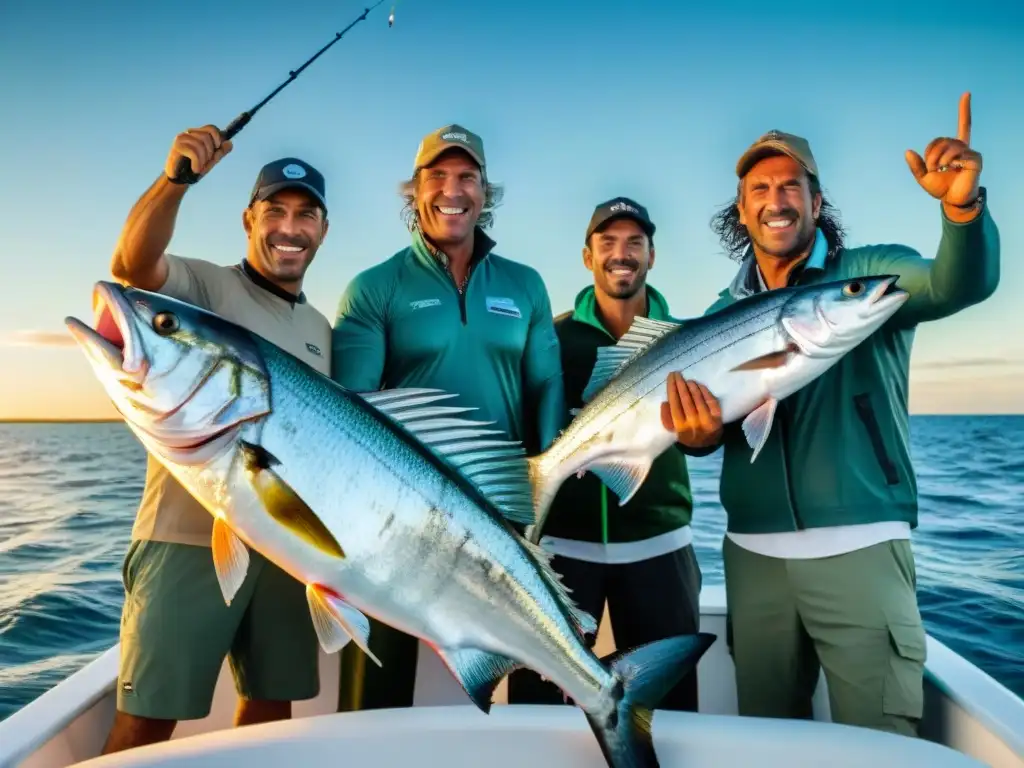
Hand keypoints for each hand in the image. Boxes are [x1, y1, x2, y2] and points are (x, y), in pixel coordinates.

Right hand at [163, 125, 232, 181]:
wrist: (180, 180)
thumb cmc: (195, 168)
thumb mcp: (211, 161)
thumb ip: (220, 152)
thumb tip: (230, 143)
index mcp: (198, 134)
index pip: (211, 128)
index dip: (218, 137)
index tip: (217, 148)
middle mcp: (189, 133)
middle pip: (206, 136)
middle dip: (210, 153)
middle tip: (204, 163)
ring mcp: (181, 138)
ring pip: (200, 144)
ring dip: (203, 160)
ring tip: (198, 167)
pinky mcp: (177, 146)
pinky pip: (193, 152)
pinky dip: (197, 163)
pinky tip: (195, 169)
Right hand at [660, 372, 722, 448]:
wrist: (705, 446)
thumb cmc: (686, 435)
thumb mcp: (673, 430)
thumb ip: (666, 418)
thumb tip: (666, 402)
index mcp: (680, 427)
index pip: (675, 403)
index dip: (672, 388)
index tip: (670, 377)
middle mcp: (694, 423)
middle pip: (686, 399)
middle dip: (680, 384)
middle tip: (677, 374)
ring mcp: (707, 420)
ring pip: (698, 399)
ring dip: (692, 386)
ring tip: (687, 380)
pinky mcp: (718, 417)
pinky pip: (710, 400)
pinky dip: (704, 391)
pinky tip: (698, 385)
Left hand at [905, 92, 981, 214]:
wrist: (952, 201)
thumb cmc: (940, 188)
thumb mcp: (923, 177)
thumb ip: (915, 165)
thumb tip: (907, 151)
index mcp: (954, 148)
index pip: (964, 123)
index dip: (965, 108)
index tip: (966, 93)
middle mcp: (964, 147)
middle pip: (943, 140)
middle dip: (931, 153)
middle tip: (931, 167)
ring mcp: (971, 153)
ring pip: (950, 146)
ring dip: (938, 158)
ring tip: (939, 169)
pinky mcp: (975, 160)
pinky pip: (960, 154)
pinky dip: (951, 161)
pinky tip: (952, 168)